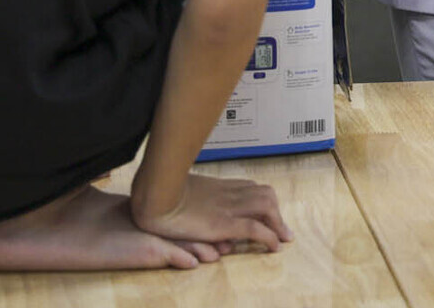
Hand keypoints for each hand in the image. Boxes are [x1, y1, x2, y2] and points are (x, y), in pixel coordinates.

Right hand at [133, 172, 293, 253]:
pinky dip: (269, 237)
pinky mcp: (223, 223)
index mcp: (217, 185)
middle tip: (280, 229)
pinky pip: (255, 228)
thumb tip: (192, 198)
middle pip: (265, 194)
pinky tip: (273, 247)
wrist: (153, 192)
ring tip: (281, 239)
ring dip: (278, 223)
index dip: (262, 200)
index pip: (250, 187)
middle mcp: (228, 193)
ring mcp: (227, 207)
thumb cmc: (158, 190)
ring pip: (267, 206)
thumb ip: (190, 193)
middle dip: (276, 211)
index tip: (267, 213)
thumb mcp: (178, 187)